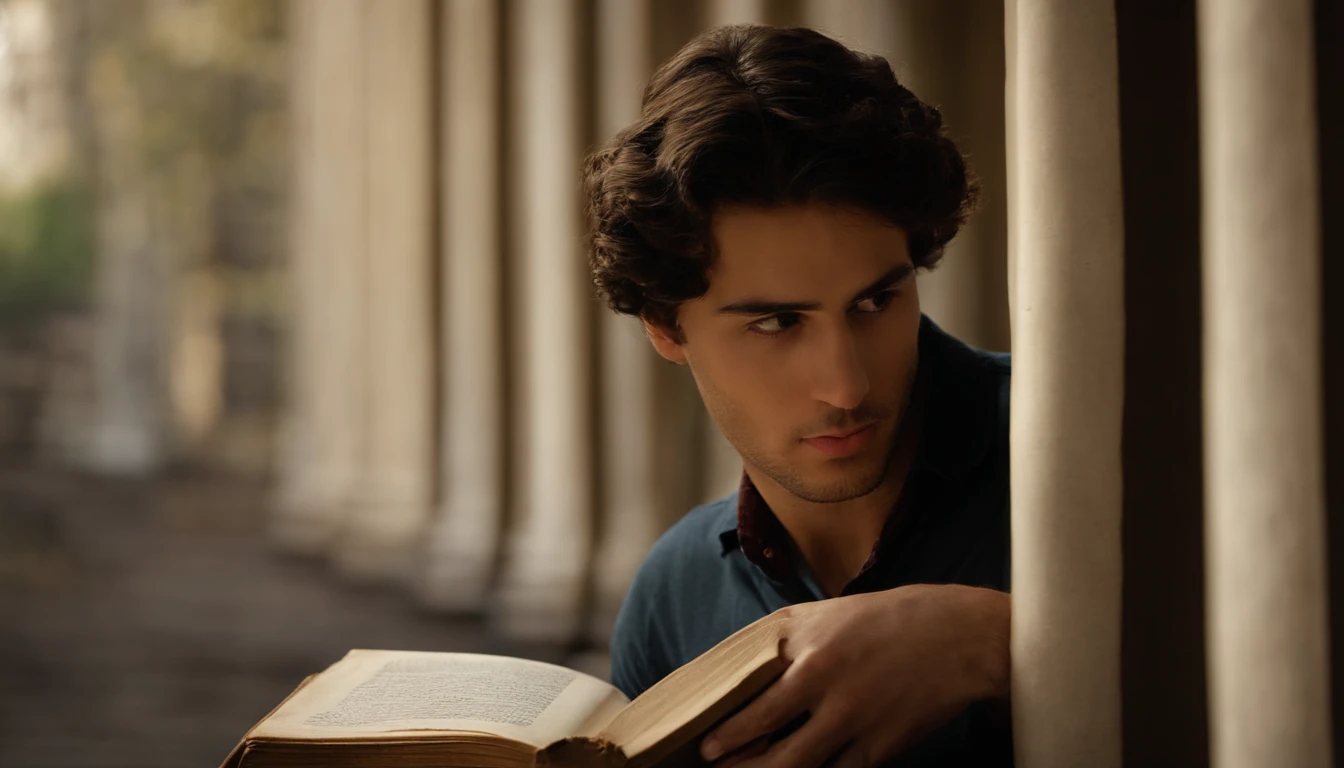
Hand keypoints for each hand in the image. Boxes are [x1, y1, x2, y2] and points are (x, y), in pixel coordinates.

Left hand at [700, 584, 1009, 767]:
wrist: (959, 637)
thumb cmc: (889, 620)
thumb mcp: (829, 613)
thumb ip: (786, 639)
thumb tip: (742, 665)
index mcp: (807, 645)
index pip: (750, 689)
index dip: (725, 720)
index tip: (705, 738)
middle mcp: (824, 681)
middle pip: (764, 730)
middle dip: (733, 754)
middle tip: (713, 763)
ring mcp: (852, 718)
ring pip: (795, 764)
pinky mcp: (879, 747)